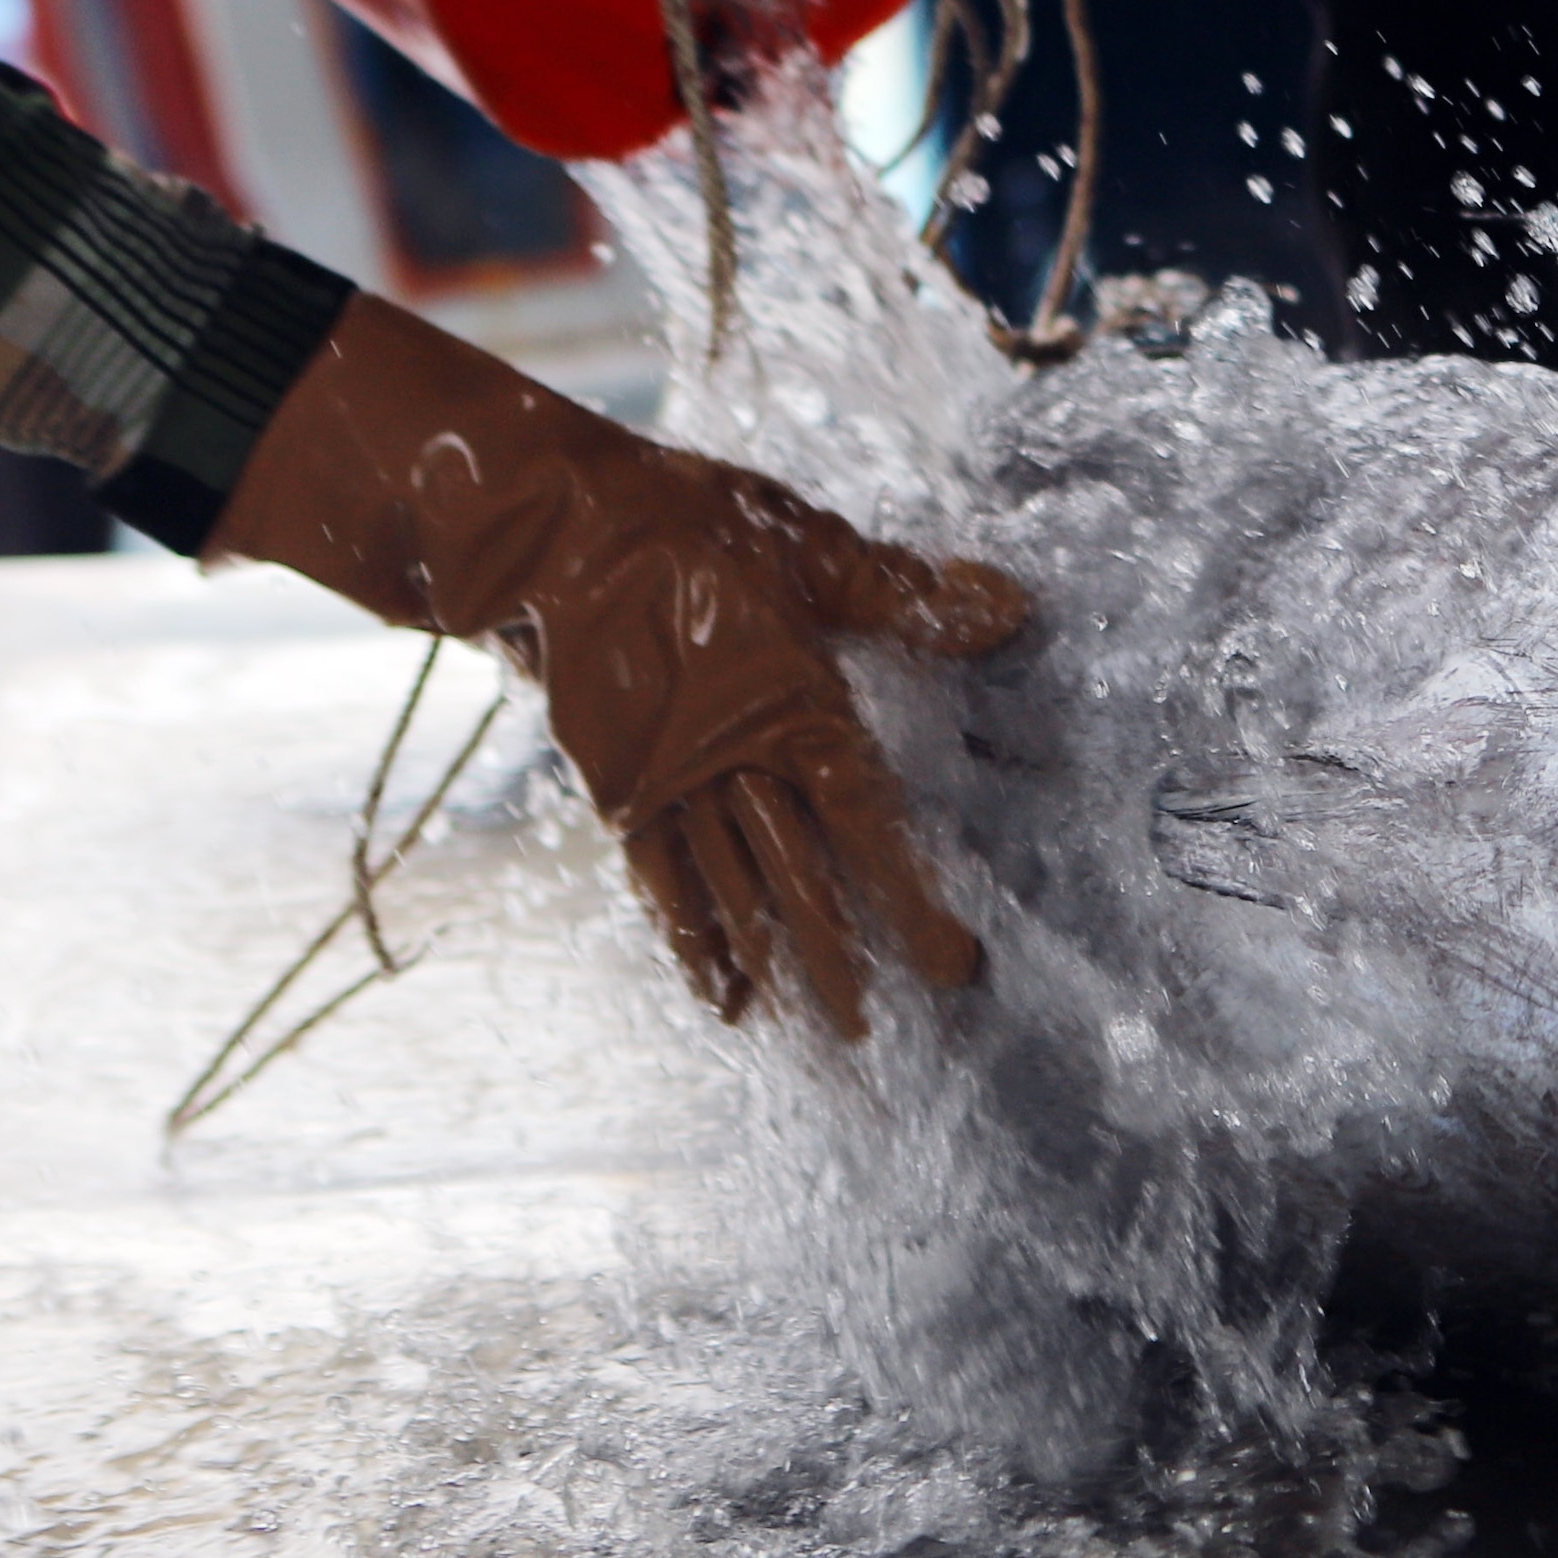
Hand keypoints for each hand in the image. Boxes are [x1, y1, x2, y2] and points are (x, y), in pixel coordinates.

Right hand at [206, 292, 1025, 1031]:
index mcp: (790, 705)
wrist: (547, 529)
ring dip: (775, 965)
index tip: (952, 964)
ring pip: (732, 893)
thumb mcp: (808, 546)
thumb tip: (1011, 606)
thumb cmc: (686, 525)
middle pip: (800, 881)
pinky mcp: (616, 787)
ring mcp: (669, 782)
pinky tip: (719, 994)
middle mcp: (732, 761)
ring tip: (811, 1029)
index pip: (867, 824)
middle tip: (877, 1032)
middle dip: (843, 958)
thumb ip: (905, 593)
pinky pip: (660, 883)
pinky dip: (691, 941)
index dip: (909, 900)